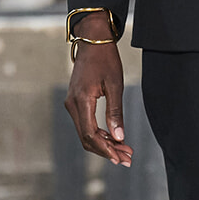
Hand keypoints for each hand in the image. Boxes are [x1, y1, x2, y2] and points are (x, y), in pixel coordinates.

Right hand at [64, 19, 132, 166]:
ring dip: (104, 144)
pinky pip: (85, 123)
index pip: (90, 134)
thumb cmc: (105, 59)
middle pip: (86, 138)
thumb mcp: (115, 85)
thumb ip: (116, 112)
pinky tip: (114, 138)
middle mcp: (72, 105)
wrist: (92, 40)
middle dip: (107, 150)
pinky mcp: (76, 102)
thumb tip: (119, 137)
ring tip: (125, 150)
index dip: (105, 149)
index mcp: (81, 101)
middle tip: (127, 158)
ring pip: (85, 133)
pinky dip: (99, 133)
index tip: (120, 158)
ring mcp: (72, 104)